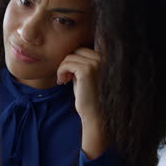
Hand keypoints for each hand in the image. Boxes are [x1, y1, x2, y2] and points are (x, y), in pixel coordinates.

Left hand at [56, 43, 108, 158]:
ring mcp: (95, 64)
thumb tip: (69, 53)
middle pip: (76, 50)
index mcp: (105, 59)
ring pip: (69, 57)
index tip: (69, 74)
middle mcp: (103, 59)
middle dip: (67, 62)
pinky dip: (61, 72)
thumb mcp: (86, 76)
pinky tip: (62, 82)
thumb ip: (81, 64)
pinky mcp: (86, 71)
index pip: (83, 49)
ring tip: (63, 81)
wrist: (95, 115)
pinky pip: (66, 64)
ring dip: (62, 68)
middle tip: (64, 78)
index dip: (73, 60)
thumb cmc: (89, 97)